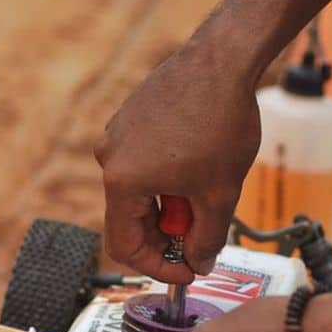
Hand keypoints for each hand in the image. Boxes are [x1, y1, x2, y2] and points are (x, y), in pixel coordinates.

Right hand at [94, 44, 261, 282]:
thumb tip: (199, 263)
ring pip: (138, 193)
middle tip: (201, 235)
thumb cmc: (220, 123)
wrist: (222, 61)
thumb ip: (206, 238)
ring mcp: (116, 136)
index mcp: (122, 182)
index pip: (126, 247)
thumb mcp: (219, 193)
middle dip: (166, 235)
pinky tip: (196, 165)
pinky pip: (140, 164)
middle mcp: (109, 159)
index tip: (188, 271)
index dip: (158, 267)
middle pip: (130, 220)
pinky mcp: (129, 119)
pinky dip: (165, 179)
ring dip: (168, 206)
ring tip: (204, 190)